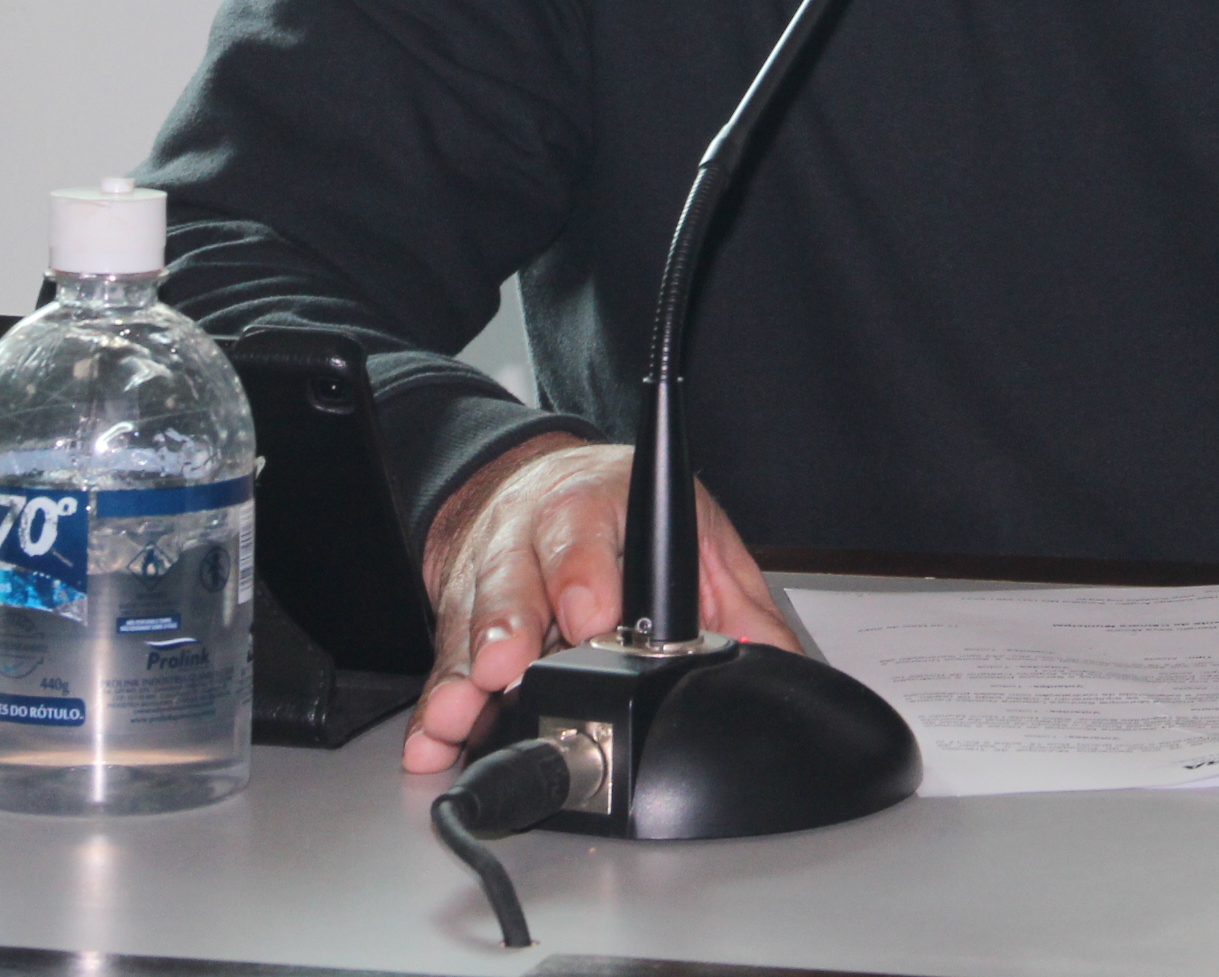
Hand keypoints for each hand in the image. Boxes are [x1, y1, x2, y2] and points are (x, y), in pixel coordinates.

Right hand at [403, 433, 797, 772]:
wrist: (543, 481)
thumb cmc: (624, 514)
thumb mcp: (695, 540)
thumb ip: (741, 609)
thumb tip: (787, 671)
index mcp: (600, 503)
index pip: (589, 532)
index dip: (587, 575)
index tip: (589, 615)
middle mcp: (535, 534)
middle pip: (518, 580)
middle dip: (512, 628)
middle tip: (510, 670)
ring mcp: (492, 572)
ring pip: (473, 623)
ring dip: (464, 676)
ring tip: (459, 714)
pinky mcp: (459, 614)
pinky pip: (444, 659)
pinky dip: (435, 704)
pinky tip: (431, 738)